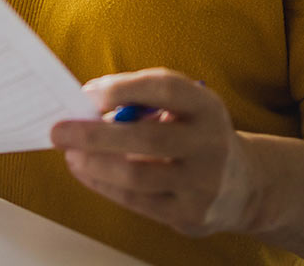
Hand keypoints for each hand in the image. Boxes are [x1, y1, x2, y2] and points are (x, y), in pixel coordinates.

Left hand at [49, 68, 259, 237]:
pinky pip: (137, 201)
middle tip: (58, 130)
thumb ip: (141, 101)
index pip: (166, 89)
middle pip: (147, 137)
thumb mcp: (183, 108)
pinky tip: (85, 172)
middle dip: (95, 134)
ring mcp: (203, 184)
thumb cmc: (193, 133)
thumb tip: (83, 106)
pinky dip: (103, 185)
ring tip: (69, 153)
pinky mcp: (190, 215)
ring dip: (94, 164)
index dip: (124, 88)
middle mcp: (211, 144)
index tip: (87, 92)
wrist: (245, 186)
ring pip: (137, 176)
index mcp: (207, 107)